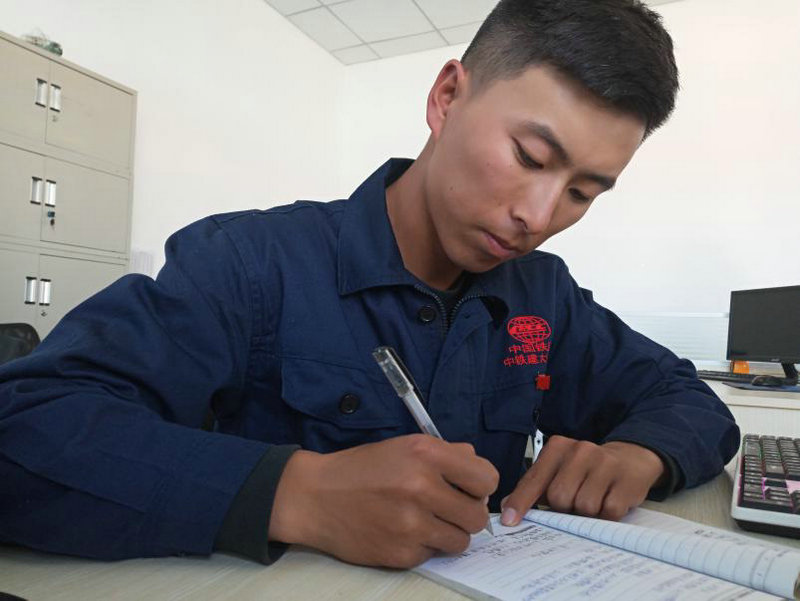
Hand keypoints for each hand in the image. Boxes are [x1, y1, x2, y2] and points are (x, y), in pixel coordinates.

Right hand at [269, 434, 498, 567]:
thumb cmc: (362, 469)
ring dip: (448, 532)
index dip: (480, 485)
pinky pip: (434, 553)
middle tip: (447, 507)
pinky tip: (402, 530)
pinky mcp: (402, 552)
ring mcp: (412, 524)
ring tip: (426, 520)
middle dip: (466, 513)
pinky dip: (423, 545)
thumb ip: (446, 453)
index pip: (486, 478)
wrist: (315, 496)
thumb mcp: (404, 446)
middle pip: (477, 515)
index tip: (468, 488)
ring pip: (462, 540)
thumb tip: (478, 468)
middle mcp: (422, 487)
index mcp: (426, 454)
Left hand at [500, 435, 665, 525]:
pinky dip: (607, 515)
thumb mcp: (559, 470)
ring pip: (584, 507)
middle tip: (575, 500)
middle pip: (559, 498)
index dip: (521, 502)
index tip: (509, 521)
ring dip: (587, 513)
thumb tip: (508, 507)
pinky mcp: (626, 481)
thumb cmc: (587, 469)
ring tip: (594, 498)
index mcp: (558, 447)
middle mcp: (580, 450)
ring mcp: (605, 464)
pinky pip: (608, 512)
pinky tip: (609, 500)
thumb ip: (533, 487)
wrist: (630, 458)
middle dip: (564, 508)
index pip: (534, 479)